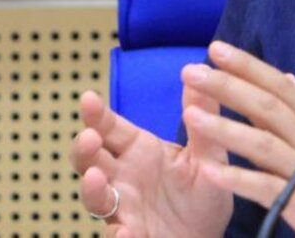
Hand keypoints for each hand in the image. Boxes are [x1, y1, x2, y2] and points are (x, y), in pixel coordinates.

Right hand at [69, 87, 232, 236]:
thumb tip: (199, 73)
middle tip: (89, 137)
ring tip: (96, 178)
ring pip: (95, 197)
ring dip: (92, 189)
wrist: (209, 237)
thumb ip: (203, 119)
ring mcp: (123, 208)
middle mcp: (123, 177)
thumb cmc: (203, 194)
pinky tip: (125, 231)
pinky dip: (118, 234)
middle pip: (90, 160)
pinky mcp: (131, 236)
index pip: (110, 128)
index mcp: (139, 151)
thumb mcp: (209, 155)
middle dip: (84, 149)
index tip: (89, 98)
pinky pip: (117, 235)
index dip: (97, 115)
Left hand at [181, 41, 294, 237]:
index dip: (248, 66)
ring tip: (190, 115)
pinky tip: (210, 171)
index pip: (281, 86)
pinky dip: (236, 179)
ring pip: (262, 144)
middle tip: (192, 72)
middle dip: (228, 87)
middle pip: (267, 107)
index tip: (218, 49)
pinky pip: (264, 187)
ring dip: (225, 128)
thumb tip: (287, 78)